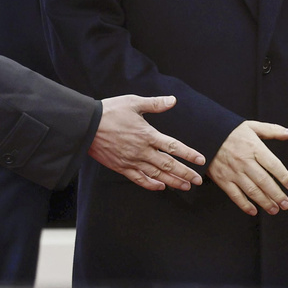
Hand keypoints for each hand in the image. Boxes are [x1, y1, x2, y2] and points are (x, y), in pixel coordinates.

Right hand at [89, 95, 204, 190]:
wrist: (86, 126)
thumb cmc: (110, 111)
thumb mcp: (134, 102)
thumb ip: (155, 104)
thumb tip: (173, 100)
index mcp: (147, 134)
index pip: (174, 147)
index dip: (189, 154)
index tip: (201, 161)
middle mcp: (142, 151)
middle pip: (169, 165)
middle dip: (185, 173)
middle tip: (198, 181)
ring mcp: (131, 161)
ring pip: (156, 175)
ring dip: (172, 181)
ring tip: (185, 186)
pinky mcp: (121, 167)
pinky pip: (139, 179)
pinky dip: (151, 184)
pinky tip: (160, 186)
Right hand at [208, 121, 287, 215]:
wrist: (205, 134)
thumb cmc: (231, 131)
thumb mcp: (253, 126)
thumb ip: (274, 130)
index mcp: (254, 147)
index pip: (273, 164)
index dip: (284, 176)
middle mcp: (244, 161)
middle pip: (264, 181)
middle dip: (277, 195)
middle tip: (286, 204)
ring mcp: (233, 172)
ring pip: (252, 191)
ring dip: (264, 202)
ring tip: (274, 210)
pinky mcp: (223, 180)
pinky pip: (235, 195)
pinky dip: (244, 205)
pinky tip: (253, 210)